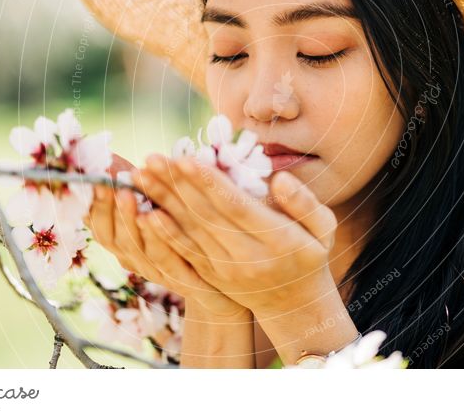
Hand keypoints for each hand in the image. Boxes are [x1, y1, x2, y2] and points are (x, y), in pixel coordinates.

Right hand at [83, 153, 246, 318]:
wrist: (227, 289)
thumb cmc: (190, 240)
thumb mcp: (164, 211)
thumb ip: (142, 191)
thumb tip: (111, 157)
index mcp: (129, 245)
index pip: (100, 226)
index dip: (94, 204)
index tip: (92, 177)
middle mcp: (138, 262)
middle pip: (113, 238)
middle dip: (108, 208)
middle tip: (106, 181)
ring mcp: (159, 274)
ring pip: (138, 247)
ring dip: (130, 219)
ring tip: (126, 194)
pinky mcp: (186, 282)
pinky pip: (168, 259)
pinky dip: (160, 236)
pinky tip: (156, 215)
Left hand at [130, 154, 338, 317]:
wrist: (294, 305)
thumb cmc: (309, 254)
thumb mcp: (323, 228)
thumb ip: (305, 202)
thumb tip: (279, 179)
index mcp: (277, 241)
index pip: (236, 207)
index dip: (209, 183)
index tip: (185, 158)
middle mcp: (247, 258)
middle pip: (205, 217)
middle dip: (176, 186)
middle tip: (152, 158)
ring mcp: (225, 270)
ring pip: (189, 232)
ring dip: (162, 203)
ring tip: (140, 175)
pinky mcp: (211, 276)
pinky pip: (183, 252)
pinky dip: (162, 233)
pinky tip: (143, 212)